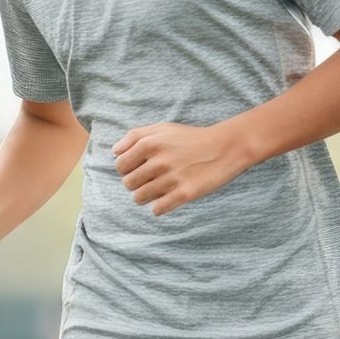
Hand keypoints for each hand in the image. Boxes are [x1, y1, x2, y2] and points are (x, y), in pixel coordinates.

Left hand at [111, 121, 252, 216]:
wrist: (225, 148)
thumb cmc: (190, 138)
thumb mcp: (162, 128)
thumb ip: (135, 136)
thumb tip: (115, 153)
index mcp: (150, 143)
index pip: (120, 165)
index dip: (127, 168)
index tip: (139, 168)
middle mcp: (159, 161)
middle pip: (128, 183)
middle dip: (136, 183)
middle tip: (150, 179)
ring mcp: (171, 179)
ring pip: (139, 198)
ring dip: (145, 196)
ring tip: (158, 189)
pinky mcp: (184, 194)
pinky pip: (157, 209)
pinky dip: (159, 207)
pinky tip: (167, 199)